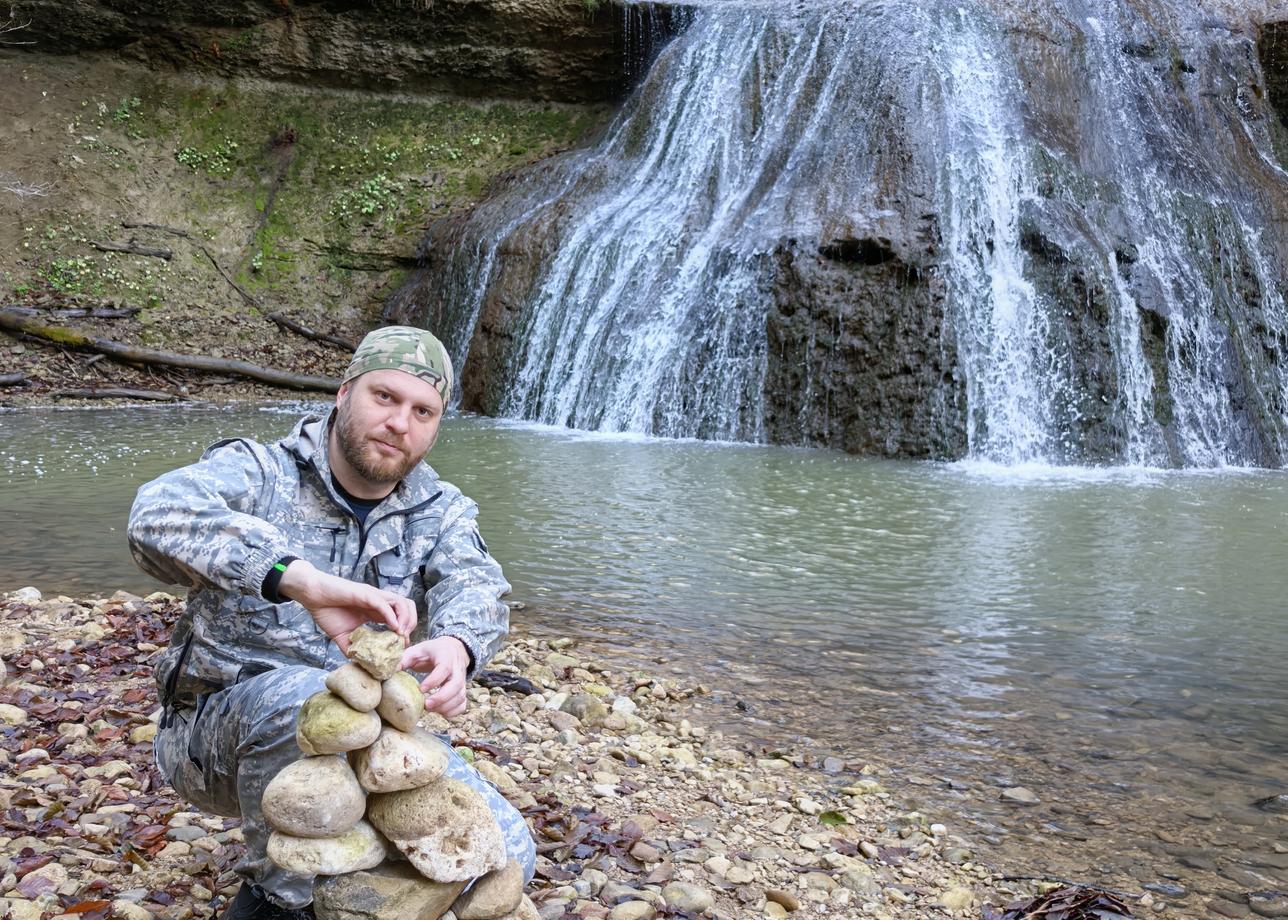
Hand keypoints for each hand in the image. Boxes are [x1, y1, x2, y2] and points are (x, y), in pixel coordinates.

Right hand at [279, 560, 416, 652]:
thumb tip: (357, 663)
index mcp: (376, 611)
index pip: (400, 618)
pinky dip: (392, 615)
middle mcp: (379, 603)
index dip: (405, 632)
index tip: (401, 648)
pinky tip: (394, 627)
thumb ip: (352, 648)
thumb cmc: (327, 611)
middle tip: (404, 641)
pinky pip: (384, 604)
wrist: (313, 595)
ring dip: (406, 620)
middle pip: (408, 608)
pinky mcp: (366, 594)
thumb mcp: (342, 636)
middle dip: (411, 624)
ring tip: (401, 635)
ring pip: (402, 603)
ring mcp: (374, 597)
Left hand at [400, 636, 469, 716]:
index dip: (434, 680)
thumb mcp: (418, 650)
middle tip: (426, 706)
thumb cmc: (432, 651)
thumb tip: (389, 672)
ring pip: (460, 696)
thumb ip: (404, 659)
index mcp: (446, 656)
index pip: (444, 669)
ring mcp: (462, 681)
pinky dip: (453, 712)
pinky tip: (440, 713)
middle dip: (441, 698)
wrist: (453, 649)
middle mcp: (457, 669)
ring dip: (446, 707)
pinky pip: (462, 704)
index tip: (421, 689)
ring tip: (430, 710)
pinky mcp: (462, 690)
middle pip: (456, 685)